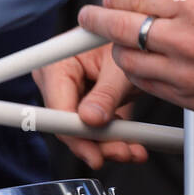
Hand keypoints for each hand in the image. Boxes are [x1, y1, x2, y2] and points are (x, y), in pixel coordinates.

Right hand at [37, 44, 145, 168]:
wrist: (137, 41)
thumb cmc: (126, 42)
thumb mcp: (120, 68)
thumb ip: (106, 94)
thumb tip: (91, 120)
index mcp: (56, 65)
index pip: (58, 109)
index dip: (75, 134)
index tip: (93, 153)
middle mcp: (56, 83)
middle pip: (69, 126)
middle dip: (97, 143)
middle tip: (123, 152)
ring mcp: (69, 97)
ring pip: (82, 134)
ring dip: (109, 146)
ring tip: (134, 151)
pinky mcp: (83, 108)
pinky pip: (93, 132)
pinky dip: (114, 140)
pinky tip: (133, 147)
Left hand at [79, 0, 193, 118]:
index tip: (107, 0)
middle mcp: (186, 39)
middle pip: (120, 30)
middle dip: (98, 23)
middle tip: (90, 20)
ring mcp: (187, 73)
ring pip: (129, 63)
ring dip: (120, 51)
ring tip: (123, 44)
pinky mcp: (193, 100)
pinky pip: (150, 88)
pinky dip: (142, 75)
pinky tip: (148, 66)